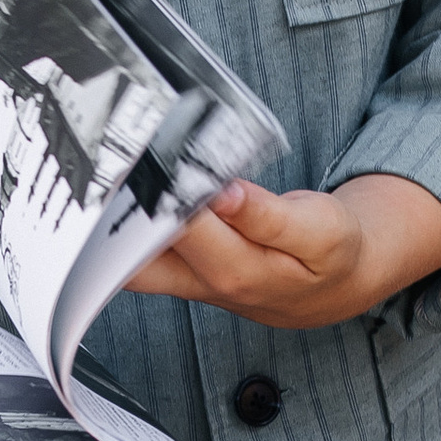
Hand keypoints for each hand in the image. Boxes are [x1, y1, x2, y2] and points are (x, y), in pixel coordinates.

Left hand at [126, 173, 440, 332]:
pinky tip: (124, 185)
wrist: (332, 286)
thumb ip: (267, 215)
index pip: (181, 226)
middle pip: (133, 255)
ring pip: (126, 258)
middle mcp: (200, 280)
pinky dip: (126, 220)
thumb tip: (222, 193)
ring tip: (108, 168)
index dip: (161, 190)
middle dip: (115, 213)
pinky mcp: (181, 268)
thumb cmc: (328, 255)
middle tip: (109, 160)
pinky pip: (138, 250)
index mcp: (236, 271)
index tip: (148, 154)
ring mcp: (185, 277)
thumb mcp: (318, 231)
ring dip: (112, 219)